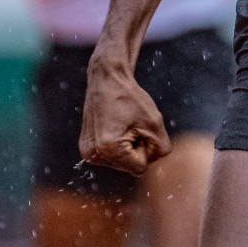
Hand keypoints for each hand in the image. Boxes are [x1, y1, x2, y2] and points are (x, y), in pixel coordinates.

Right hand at [79, 58, 171, 175]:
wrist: (107, 79)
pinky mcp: (86, 148)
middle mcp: (93, 155)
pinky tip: (115, 127)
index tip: (139, 128)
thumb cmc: (131, 98)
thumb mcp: (154, 123)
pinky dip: (118, 145)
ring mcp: (87, 153)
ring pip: (121, 163)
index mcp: (108, 149)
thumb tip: (154, 162)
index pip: (140, 167)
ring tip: (122, 124)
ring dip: (128, 147)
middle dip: (137, 148)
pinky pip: (111, 156)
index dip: (146, 147)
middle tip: (131, 124)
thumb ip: (161, 149)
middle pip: (130, 167)